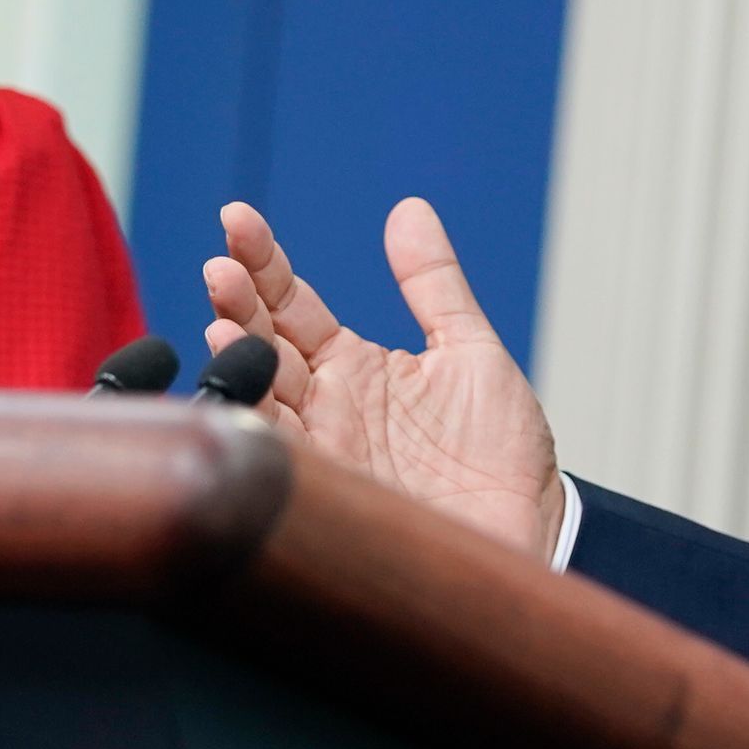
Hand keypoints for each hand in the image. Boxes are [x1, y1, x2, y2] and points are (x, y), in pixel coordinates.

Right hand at [201, 197, 562, 558]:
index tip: (238, 220)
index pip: (292, 302)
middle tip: (224, 266)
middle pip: (264, 340)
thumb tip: (409, 211)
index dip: (264, 261)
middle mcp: (327, 405)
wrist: (524, 538)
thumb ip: (434, 285)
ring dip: (236, 355)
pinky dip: (252, 420)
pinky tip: (239, 384)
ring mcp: (322, 448)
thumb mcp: (473, 354)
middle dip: (239, 301)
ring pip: (259, 392)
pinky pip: (276, 452)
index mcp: (357, 366)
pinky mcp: (327, 492)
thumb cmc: (504, 458)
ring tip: (225, 317)